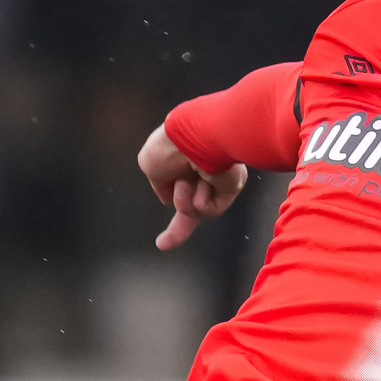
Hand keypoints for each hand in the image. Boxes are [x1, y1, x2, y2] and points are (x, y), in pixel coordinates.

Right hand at [138, 123, 247, 249]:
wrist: (198, 136)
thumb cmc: (172, 146)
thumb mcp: (150, 164)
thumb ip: (161, 185)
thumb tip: (173, 200)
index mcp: (181, 163)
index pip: (175, 190)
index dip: (168, 201)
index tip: (162, 235)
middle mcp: (200, 173)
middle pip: (190, 208)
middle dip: (177, 230)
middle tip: (163, 243)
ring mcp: (215, 182)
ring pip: (193, 210)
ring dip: (183, 198)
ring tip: (188, 176)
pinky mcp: (229, 190)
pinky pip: (206, 209)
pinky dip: (199, 198)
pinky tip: (203, 180)